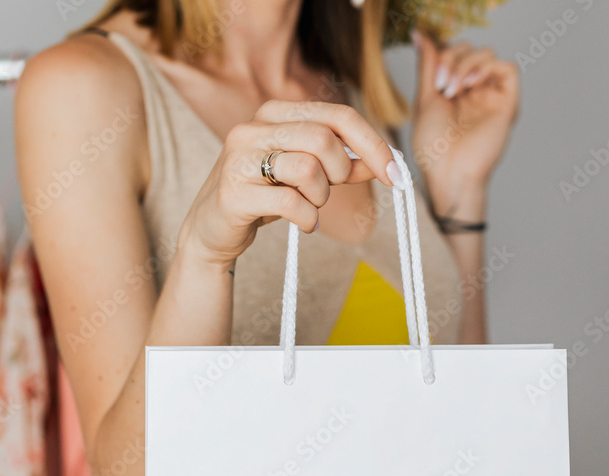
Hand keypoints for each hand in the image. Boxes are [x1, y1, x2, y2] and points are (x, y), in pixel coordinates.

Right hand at [179, 101, 398, 269]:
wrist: (213, 230)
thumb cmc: (263, 197)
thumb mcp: (306, 176)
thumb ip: (342, 165)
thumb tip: (384, 163)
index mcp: (276, 113)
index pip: (338, 115)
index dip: (373, 144)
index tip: (395, 174)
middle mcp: (255, 127)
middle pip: (323, 139)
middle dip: (339, 173)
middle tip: (327, 193)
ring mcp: (240, 158)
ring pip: (308, 169)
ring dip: (320, 198)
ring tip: (306, 206)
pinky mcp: (234, 192)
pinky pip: (291, 203)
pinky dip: (307, 219)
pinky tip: (301, 222)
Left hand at [411, 31, 519, 217]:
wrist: (449, 173)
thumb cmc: (434, 148)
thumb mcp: (425, 99)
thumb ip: (428, 65)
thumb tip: (420, 34)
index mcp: (453, 90)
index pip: (453, 51)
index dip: (442, 54)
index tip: (432, 79)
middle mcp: (474, 92)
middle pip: (470, 49)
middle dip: (452, 58)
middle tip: (442, 86)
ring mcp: (491, 97)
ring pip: (488, 54)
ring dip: (467, 63)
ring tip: (454, 89)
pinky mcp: (507, 104)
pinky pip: (508, 69)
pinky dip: (488, 67)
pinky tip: (472, 84)